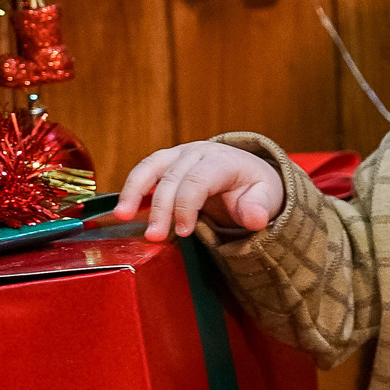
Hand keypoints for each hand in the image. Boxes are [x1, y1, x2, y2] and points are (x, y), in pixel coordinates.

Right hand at [114, 141, 287, 239]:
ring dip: (134, 191)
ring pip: (151, 168)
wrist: (247, 172)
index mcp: (222, 160)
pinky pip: (144, 172)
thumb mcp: (266, 197)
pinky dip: (131, 188)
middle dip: (161, 208)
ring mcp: (179, 155)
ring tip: (123, 215)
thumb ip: (259, 208)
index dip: (187, 205)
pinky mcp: (166, 163)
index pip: (198, 180)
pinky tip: (123, 207)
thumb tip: (255, 219)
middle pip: (172, 177)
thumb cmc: (254, 187)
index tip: (184, 231)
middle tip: (154, 237)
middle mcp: (197, 152)